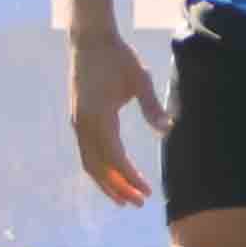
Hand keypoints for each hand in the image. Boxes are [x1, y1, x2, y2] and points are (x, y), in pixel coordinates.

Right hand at [69, 31, 159, 205]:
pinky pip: (87, 152)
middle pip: (98, 167)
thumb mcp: (141, 79)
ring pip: (90, 162)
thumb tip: (168, 130)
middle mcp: (83, 125)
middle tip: (138, 204)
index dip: (130, 178)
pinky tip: (112, 175)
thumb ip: (152, 106)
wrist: (89, 41)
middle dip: (117, 188)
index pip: (114, 158)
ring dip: (106, 182)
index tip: (146, 192)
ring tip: (124, 199)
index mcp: (98, 117)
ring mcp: (78, 123)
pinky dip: (99, 168)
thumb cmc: (118, 59)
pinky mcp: (78, 119)